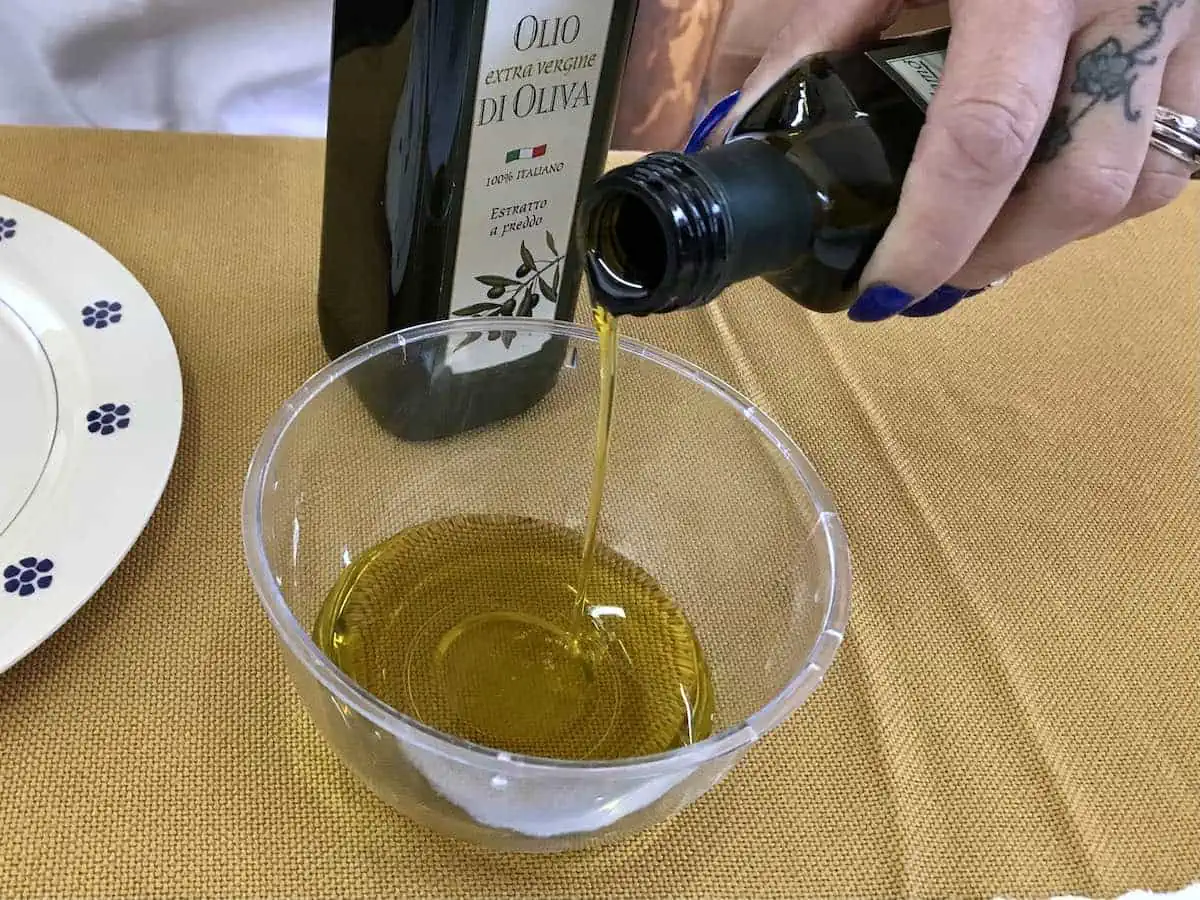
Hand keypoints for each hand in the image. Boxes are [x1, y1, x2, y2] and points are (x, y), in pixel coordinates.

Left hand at [726, 0, 1199, 319]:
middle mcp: (1131, 6)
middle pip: (1082, 187)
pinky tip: (1042, 189)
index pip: (985, 140)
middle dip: (997, 256)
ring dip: (1055, 234)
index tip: (880, 292)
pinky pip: (1176, 146)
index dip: (931, 236)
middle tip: (930, 280)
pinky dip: (1104, 190)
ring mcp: (1186, 25)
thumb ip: (827, 28)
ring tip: (982, 242)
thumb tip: (756, 129)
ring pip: (1141, 181)